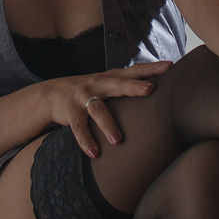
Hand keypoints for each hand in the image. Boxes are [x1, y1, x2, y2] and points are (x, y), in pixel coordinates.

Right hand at [45, 61, 173, 156]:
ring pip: (98, 110)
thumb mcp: (105, 85)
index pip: (132, 71)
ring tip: (117, 140)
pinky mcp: (70, 112)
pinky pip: (79, 128)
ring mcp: (82, 97)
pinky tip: (95, 153)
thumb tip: (157, 94)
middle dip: (133, 86)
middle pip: (118, 84)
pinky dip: (86, 141)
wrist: (49, 94)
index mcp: (109, 78)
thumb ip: (125, 87)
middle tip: (150, 89)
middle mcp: (97, 84)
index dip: (151, 68)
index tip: (169, 66)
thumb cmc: (87, 92)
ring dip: (108, 125)